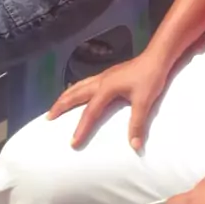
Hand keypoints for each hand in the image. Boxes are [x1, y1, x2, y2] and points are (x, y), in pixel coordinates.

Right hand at [48, 52, 168, 149]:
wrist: (156, 57)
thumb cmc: (150, 78)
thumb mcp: (144, 101)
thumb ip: (137, 123)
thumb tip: (134, 146)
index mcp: (106, 88)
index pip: (90, 112)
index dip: (81, 128)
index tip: (72, 143)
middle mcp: (100, 81)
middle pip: (75, 94)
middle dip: (61, 105)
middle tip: (48, 117)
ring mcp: (104, 76)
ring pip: (79, 86)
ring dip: (66, 96)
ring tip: (56, 106)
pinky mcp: (109, 74)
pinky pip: (86, 83)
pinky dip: (76, 89)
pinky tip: (78, 93)